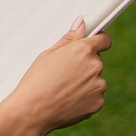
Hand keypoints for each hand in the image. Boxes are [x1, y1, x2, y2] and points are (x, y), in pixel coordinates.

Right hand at [2, 21, 110, 135]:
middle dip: (84, 66)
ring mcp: (99, 85)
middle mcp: (95, 65)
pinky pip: (94, 97)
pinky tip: (67, 101)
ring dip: (85, 83)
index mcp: (83, 49)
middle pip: (96, 61)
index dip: (99, 42)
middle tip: (64, 75)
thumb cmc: (36, 81)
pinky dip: (84, 99)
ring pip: (95, 80)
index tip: (93, 46)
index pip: (104, 40)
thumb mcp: (48, 54)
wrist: (32, 111)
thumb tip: (82, 23)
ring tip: (63, 91)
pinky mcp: (98, 103)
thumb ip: (69, 38)